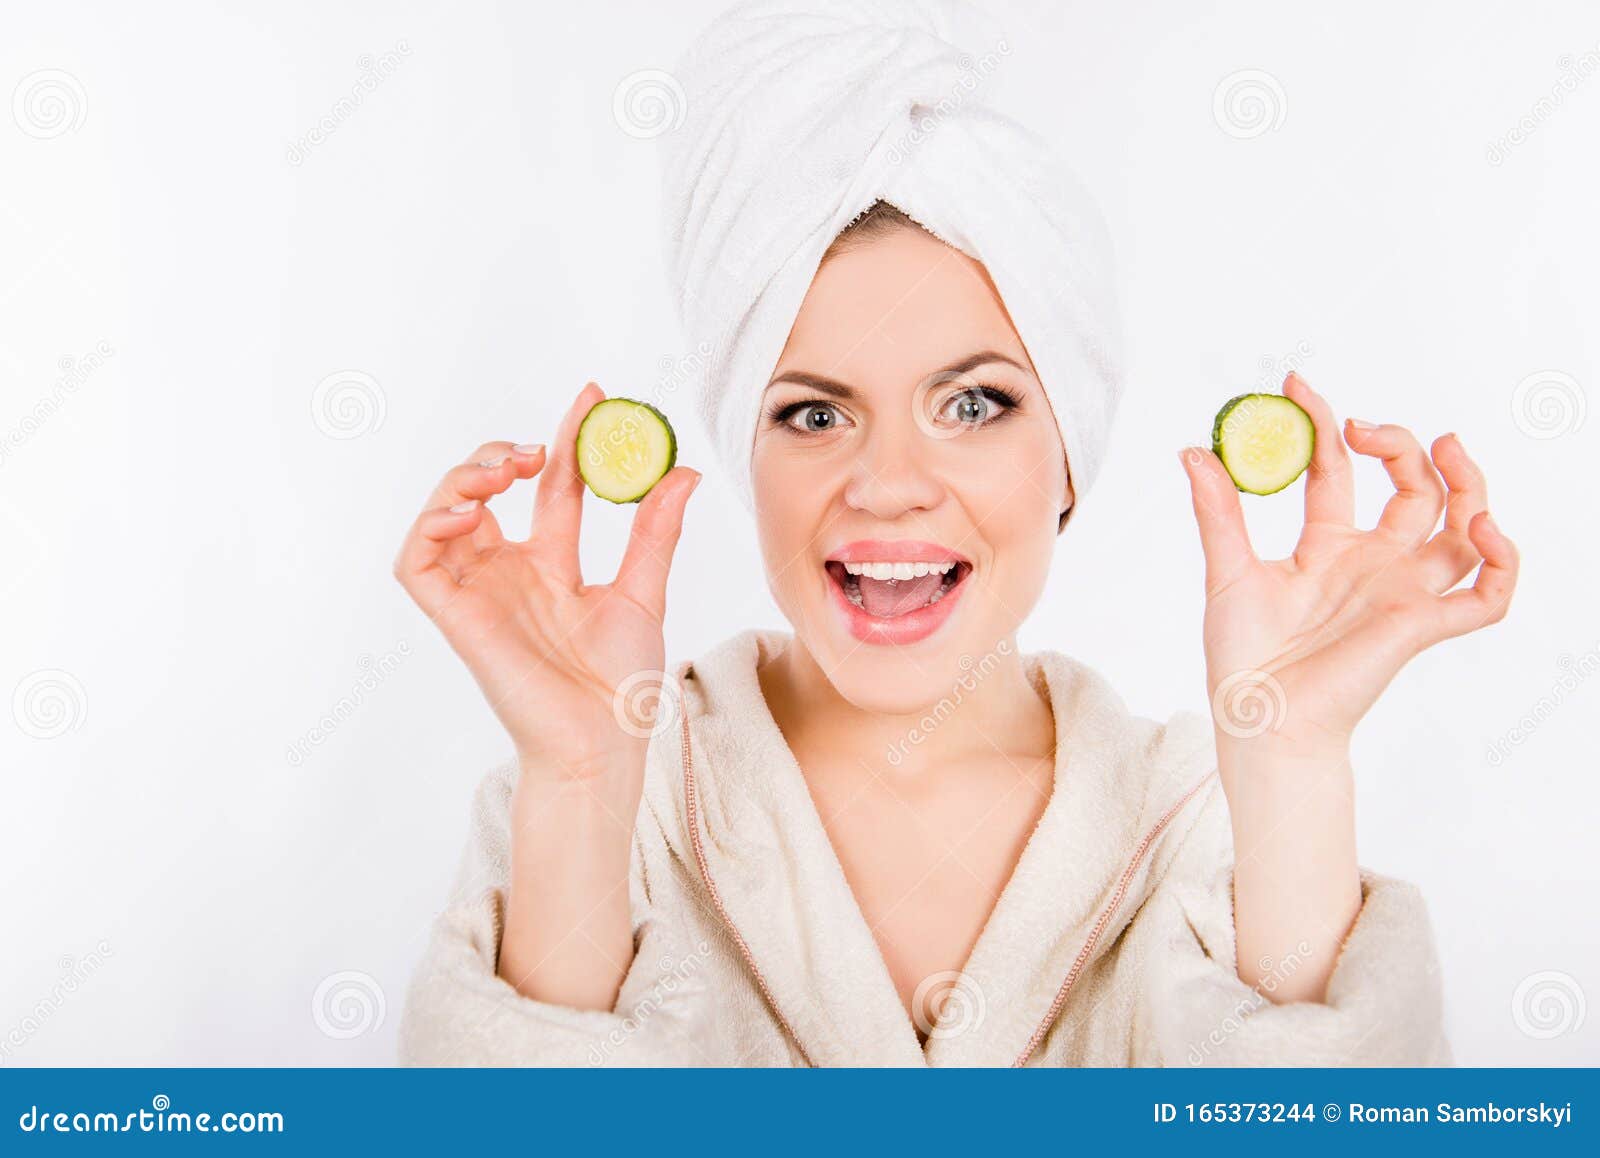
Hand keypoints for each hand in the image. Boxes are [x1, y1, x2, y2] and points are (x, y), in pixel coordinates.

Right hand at [393, 381, 700, 785]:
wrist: (604, 741)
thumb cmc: (622, 682)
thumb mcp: (643, 591)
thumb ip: (654, 531)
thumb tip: (683, 470)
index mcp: (554, 566)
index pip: (553, 486)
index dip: (566, 441)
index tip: (591, 397)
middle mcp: (511, 573)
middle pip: (486, 491)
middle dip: (503, 454)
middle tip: (537, 450)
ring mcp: (480, 592)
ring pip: (443, 515)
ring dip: (463, 479)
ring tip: (504, 470)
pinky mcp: (454, 617)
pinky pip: (417, 561)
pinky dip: (430, 525)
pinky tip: (469, 511)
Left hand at [1180, 371, 1518, 757]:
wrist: (1257, 716)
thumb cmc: (1242, 656)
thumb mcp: (1226, 571)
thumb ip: (1217, 510)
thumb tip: (1196, 448)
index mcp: (1326, 546)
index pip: (1338, 469)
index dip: (1326, 425)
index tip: (1300, 384)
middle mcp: (1372, 563)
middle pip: (1416, 489)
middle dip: (1405, 446)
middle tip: (1367, 427)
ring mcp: (1401, 592)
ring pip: (1463, 531)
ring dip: (1470, 488)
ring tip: (1450, 451)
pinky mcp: (1423, 626)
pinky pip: (1488, 596)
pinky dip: (1502, 562)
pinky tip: (1482, 530)